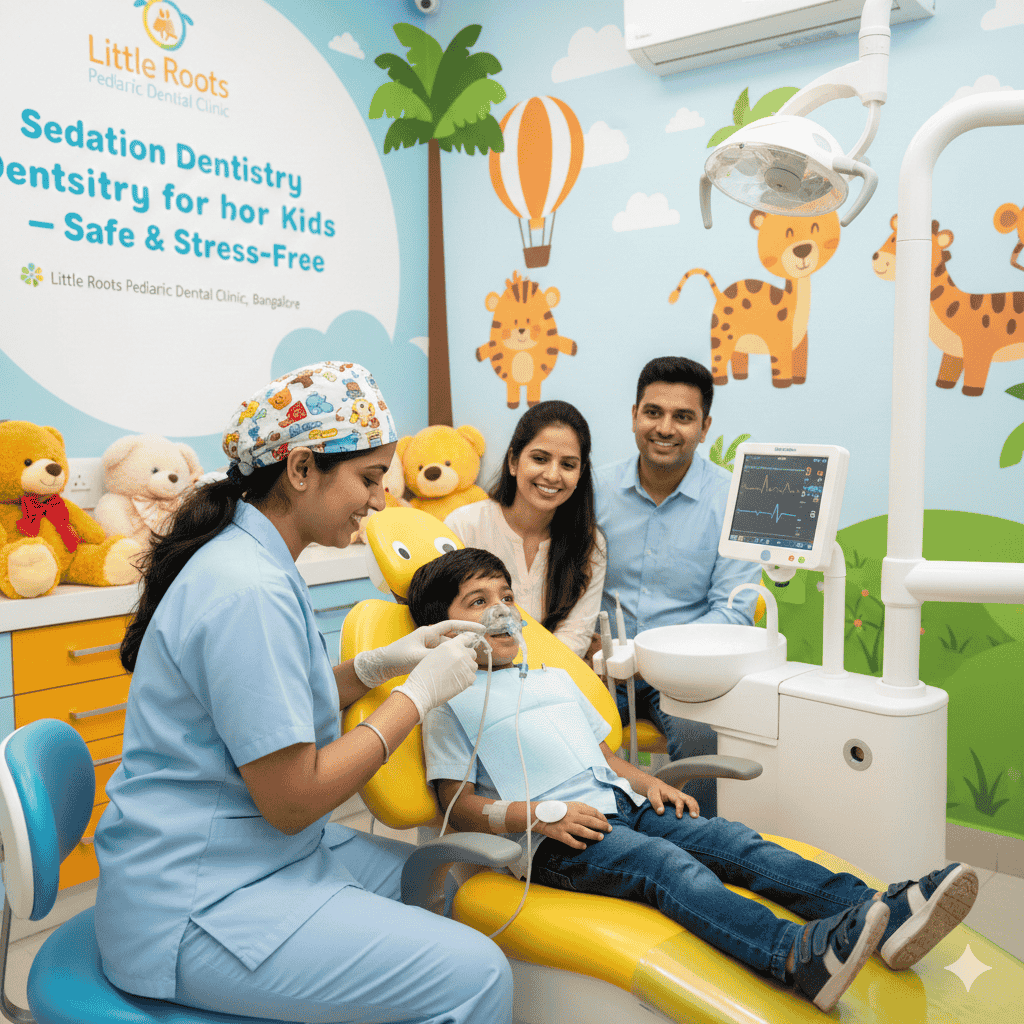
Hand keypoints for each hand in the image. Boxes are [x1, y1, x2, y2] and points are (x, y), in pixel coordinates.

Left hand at [354, 620, 484, 685]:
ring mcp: (428, 647)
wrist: (383, 665)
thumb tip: (450, 660)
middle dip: (466, 641)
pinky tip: (457, 668)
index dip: (467, 626)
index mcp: (428, 632)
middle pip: (452, 637)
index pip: (451, 626)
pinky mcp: (426, 656)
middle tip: (479, 648)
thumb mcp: (416, 657)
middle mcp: (430, 638)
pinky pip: (443, 657)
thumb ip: (433, 657)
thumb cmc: (396, 657)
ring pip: (448, 648)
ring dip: (458, 653)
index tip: (481, 629)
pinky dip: (451, 660)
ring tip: (470, 660)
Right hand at [391, 633, 479, 721]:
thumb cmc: (423, 675)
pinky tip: (455, 683)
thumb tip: (457, 655)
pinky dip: (466, 681)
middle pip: (472, 653)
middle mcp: (460, 652)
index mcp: (450, 645)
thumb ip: (447, 652)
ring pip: (473, 666)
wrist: (422, 690)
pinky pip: (472, 677)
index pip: (465, 638)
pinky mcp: (469, 678)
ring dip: (467, 670)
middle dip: (467, 659)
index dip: (466, 643)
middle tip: (458, 667)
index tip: (466, 649)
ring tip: (454, 677)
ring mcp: (466, 665)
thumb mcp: (433, 655)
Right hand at [534, 802, 611, 850]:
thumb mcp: (569, 805)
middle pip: (590, 821)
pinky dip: (578, 844)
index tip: (606, 822)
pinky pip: (571, 841)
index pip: (592, 811)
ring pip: (583, 831)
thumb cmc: (556, 810)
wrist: (538, 814)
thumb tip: (595, 815)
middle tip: (610, 829)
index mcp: (575, 807)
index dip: (601, 817)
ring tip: (601, 837)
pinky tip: (584, 846)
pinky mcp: (559, 834)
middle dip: (602, 825)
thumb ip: (581, 809)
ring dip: (593, 834)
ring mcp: (565, 825)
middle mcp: (571, 816)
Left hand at [647, 780, 699, 818]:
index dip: (679, 808)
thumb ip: (656, 804)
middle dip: (693, 808)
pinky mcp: (683, 800)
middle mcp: (679, 794)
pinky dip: (695, 809)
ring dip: (696, 809)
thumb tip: (661, 812)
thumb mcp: (652, 796)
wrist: (656, 786)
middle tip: (694, 817)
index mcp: (672, 793)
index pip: (678, 800)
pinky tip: (695, 817)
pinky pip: (692, 803)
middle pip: (689, 799)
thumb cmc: (654, 792)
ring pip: (692, 801)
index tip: (679, 817)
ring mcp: (682, 796)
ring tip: (697, 818)